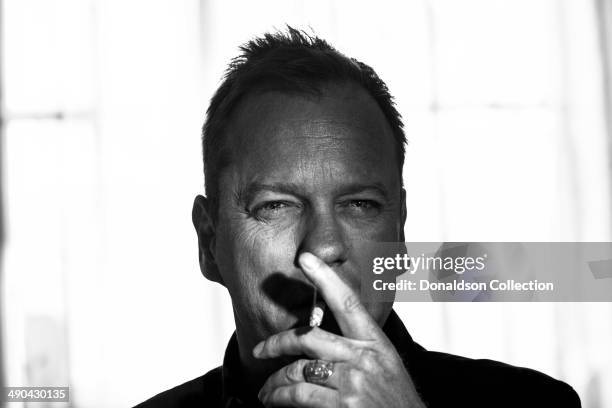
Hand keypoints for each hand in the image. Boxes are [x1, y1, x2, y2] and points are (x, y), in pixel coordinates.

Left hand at [253, 252, 425, 407]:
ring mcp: (353, 383)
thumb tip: (323, 346)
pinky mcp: (343, 406)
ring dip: (275, 383)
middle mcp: (363, 359)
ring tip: (267, 393)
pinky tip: (276, 402)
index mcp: (375, 343)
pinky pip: (300, 396)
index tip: (306, 258)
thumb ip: (358, 350)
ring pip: (298, 370)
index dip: (325, 278)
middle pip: (309, 338)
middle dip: (277, 343)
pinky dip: (281, 399)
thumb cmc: (397, 400)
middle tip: (260, 350)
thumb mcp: (385, 366)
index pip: (348, 303)